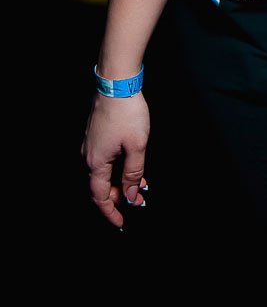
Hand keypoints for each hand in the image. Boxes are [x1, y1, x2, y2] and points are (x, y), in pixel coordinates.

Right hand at [82, 92, 149, 227]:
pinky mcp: (95, 135)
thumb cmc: (127, 113)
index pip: (99, 197)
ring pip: (102, 173)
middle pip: (99, 186)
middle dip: (118, 197)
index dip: (110, 212)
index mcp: (95, 163)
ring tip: (138, 185)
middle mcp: (88, 156)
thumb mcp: (137, 146)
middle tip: (136, 202)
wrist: (116, 83)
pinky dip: (116, 169)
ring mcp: (90, 145)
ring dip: (118, 182)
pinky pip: (103, 160)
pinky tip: (130, 166)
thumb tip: (132, 196)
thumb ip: (134, 174)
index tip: (121, 223)